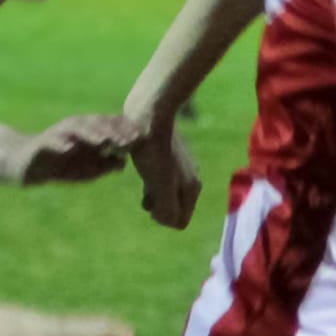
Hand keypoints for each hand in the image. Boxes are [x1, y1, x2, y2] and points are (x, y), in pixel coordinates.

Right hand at [15, 113, 143, 185]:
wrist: (30, 166)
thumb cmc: (63, 166)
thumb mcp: (89, 170)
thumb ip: (106, 165)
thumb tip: (124, 162)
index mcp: (89, 132)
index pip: (109, 126)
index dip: (124, 131)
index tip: (140, 139)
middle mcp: (76, 128)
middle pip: (96, 124)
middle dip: (113, 131)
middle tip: (129, 139)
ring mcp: (59, 133)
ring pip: (76, 129)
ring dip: (91, 133)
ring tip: (104, 140)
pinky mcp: (43, 143)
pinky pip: (51, 142)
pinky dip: (60, 143)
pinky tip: (69, 148)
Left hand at [128, 115, 202, 229]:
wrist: (150, 114)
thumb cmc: (152, 152)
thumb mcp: (160, 186)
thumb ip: (167, 210)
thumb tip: (167, 220)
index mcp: (192, 189)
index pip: (180, 222)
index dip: (162, 218)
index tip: (149, 202)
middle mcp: (193, 178)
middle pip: (175, 208)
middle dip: (158, 207)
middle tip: (144, 193)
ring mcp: (183, 165)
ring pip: (168, 193)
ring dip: (154, 193)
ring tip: (143, 180)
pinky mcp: (171, 153)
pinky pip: (163, 177)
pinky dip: (153, 178)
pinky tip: (143, 167)